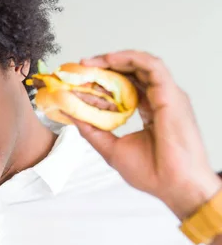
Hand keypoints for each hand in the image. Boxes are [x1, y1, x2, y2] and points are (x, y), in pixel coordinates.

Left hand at [69, 50, 221, 219]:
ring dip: (114, 59)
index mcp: (149, 111)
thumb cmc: (151, 173)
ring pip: (141, 64)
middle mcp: (159, 100)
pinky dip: (129, 59)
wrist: (172, 185)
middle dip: (105, 66)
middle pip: (132, 73)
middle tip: (81, 66)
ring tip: (90, 62)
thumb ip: (93, 131)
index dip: (104, 80)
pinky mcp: (171, 94)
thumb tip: (72, 116)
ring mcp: (167, 95)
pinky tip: (109, 61)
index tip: (81, 80)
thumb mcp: (111, 149)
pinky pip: (151, 66)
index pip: (126, 87)